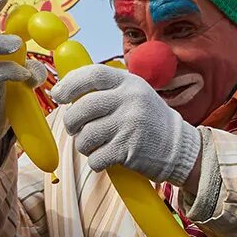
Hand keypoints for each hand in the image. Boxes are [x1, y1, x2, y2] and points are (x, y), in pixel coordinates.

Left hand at [53, 62, 201, 184]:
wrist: (179, 148)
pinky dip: (96, 161)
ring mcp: (130, 125)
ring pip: (85, 137)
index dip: (70, 84)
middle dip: (71, 122)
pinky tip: (106, 157)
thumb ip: (106, 89)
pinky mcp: (128, 150)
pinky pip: (95, 158)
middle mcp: (130, 101)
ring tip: (96, 144)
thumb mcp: (134, 94)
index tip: (58, 95)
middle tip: (74, 128)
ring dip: (84, 145)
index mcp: (129, 83)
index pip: (93, 75)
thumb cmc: (148, 121)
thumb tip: (64, 90)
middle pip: (82, 109)